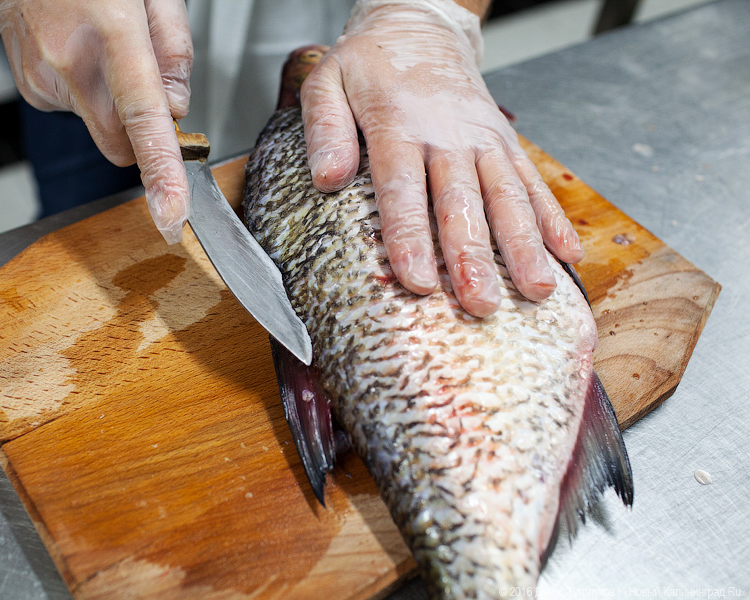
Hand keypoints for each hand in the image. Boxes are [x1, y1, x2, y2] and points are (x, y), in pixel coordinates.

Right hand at [0, 0, 192, 242]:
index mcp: (112, 33)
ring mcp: (44, 80)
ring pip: (101, 127)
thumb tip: (176, 107)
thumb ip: (175, 49)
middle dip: (140, 133)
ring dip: (112, 103)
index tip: (171, 214)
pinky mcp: (31, 91)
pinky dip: (89, 95)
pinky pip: (78, 112)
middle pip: (121, 143)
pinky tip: (80, 56)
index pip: (141, 117)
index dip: (160, 172)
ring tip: (101, 50)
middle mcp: (72, 62)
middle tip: (145, 87)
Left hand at [300, 0, 583, 316]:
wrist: (419, 28)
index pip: (403, 188)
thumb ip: (326, 130)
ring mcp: (482, 140)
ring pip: (506, 196)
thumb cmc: (368, 66)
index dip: (410, 237)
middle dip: (473, 257)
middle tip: (481, 304)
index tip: (418, 281)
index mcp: (398, 125)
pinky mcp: (504, 143)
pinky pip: (532, 182)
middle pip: (463, 201)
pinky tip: (567, 255)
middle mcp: (447, 135)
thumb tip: (327, 179)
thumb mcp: (327, 83)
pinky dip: (552, 218)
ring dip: (523, 246)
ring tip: (537, 291)